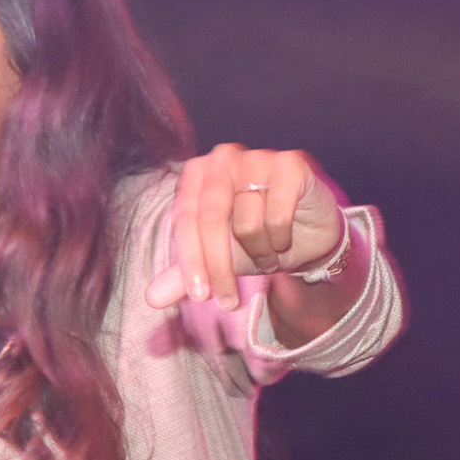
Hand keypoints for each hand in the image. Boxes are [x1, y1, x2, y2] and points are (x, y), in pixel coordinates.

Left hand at [148, 143, 346, 311]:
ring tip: (267, 254)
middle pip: (211, 220)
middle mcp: (223, 158)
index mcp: (196, 173)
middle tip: (228, 303)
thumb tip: (152, 298)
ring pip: (247, 224)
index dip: (190, 261)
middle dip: (219, 268)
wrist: (308, 234)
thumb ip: (184, 275)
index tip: (200, 296)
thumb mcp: (217, 260)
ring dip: (258, 254)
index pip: (184, 219)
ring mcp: (257, 157)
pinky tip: (286, 240)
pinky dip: (281, 240)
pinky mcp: (291, 165)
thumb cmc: (255, 239)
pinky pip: (277, 217)